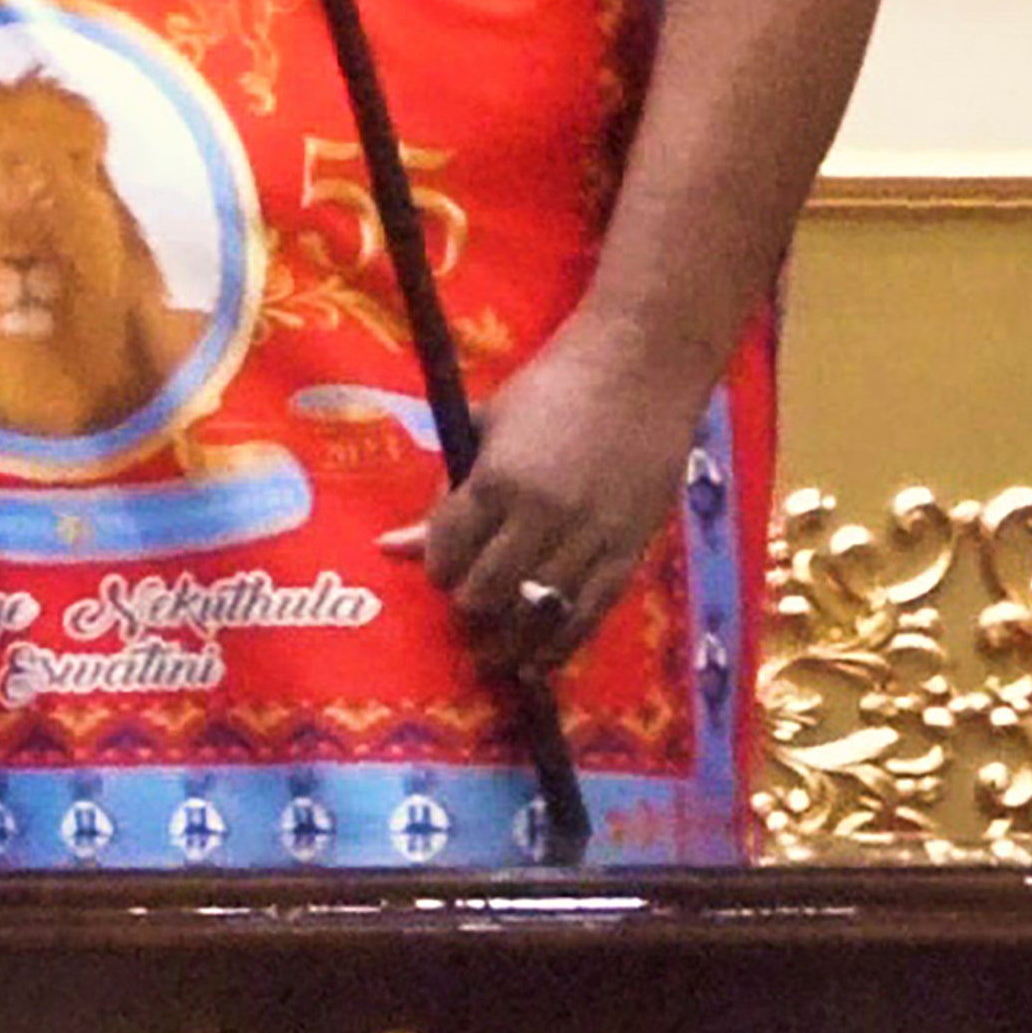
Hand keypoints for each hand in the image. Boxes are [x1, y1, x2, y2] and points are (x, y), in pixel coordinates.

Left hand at [380, 318, 712, 678]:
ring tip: (491, 656)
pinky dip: (559, 646)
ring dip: (508, 639)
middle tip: (466, 606)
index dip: (436, 568)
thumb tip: (390, 547)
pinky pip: (588, 617)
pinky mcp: (629, 553)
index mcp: (496, 480)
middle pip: (486, 591)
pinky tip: (538, 662)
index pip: (447, 550)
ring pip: (536, 614)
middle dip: (468, 604)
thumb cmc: (552, 386)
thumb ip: (445, 491)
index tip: (439, 569)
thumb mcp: (485, 426)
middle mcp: (541, 517)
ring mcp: (589, 539)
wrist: (640, 370)